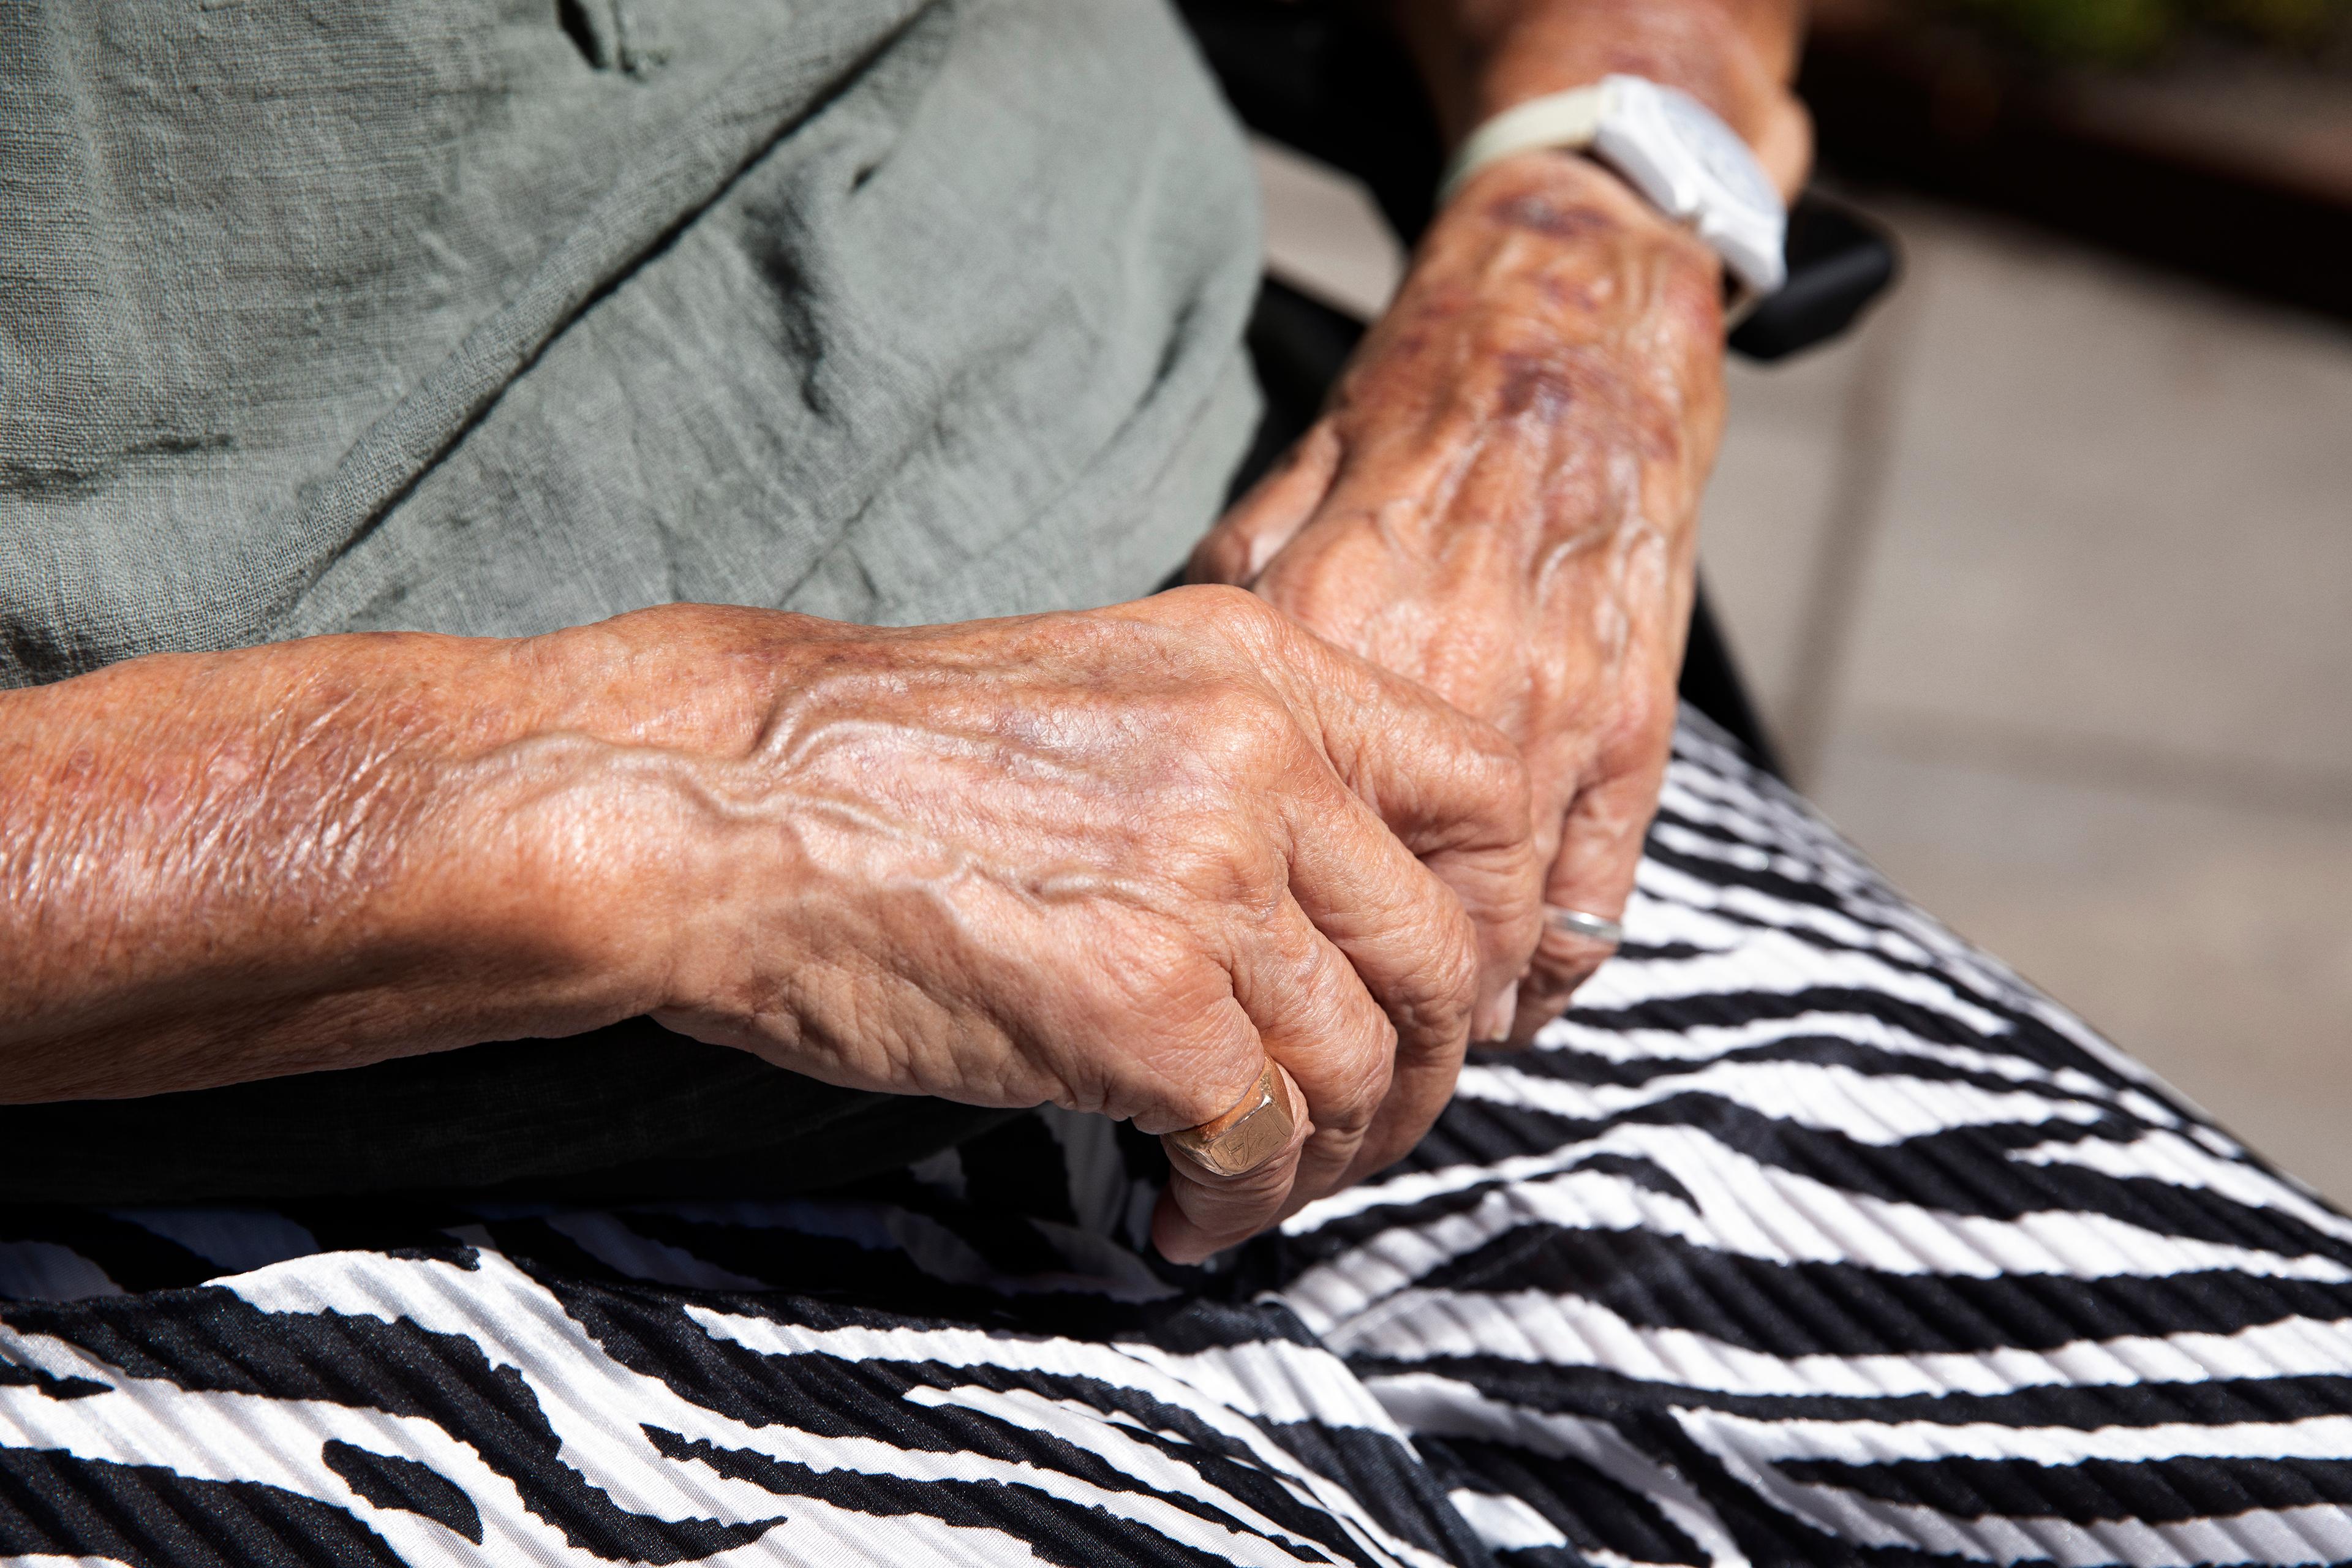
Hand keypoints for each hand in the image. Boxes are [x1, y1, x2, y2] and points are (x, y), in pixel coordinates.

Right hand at [615, 589, 1540, 1259]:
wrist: (713, 803)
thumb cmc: (880, 769)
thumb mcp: (1098, 701)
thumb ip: (1241, 768)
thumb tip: (1340, 915)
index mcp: (1260, 667)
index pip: (1488, 797)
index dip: (1495, 926)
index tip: (1441, 1010)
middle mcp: (1259, 756)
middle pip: (1445, 958)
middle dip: (1415, 1081)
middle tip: (1343, 1139)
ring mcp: (1207, 877)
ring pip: (1362, 1067)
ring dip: (1322, 1161)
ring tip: (1240, 1188)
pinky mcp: (1143, 1003)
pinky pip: (1261, 1142)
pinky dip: (1235, 1202)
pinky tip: (1173, 1211)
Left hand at [1190, 155, 1728, 1038]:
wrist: (1563, 345)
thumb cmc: (1399, 439)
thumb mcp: (1268, 520)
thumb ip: (1224, 650)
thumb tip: (1163, 784)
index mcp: (1334, 629)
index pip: (1282, 843)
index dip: (1249, 951)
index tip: (1218, 1008)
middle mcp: (1447, 681)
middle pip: (1388, 919)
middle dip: (1344, 1024)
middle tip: (1301, 1084)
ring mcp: (1555, 712)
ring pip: (1493, 934)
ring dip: (1437, 1022)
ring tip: (1385, 1068)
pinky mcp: (1636, 727)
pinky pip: (1592, 898)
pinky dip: (1546, 977)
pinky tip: (1501, 1012)